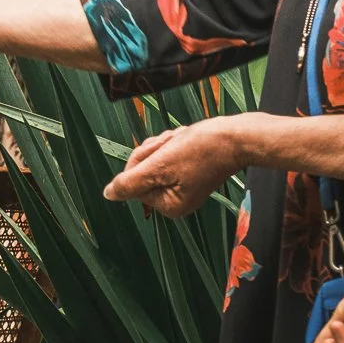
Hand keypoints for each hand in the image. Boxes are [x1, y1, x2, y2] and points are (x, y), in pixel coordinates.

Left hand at [104, 117, 245, 217]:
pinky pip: (167, 155)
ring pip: (154, 160)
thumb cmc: (201, 150)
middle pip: (143, 171)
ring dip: (164, 145)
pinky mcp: (189, 172)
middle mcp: (175, 200)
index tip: (161, 152)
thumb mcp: (158, 165)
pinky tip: (186, 140)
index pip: (133, 182)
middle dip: (154, 152)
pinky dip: (173, 144)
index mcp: (168, 206)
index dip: (142, 161)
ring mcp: (182, 186)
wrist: (235, 137)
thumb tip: (108, 195)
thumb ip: (129, 183)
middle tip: (171, 145)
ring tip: (181, 141)